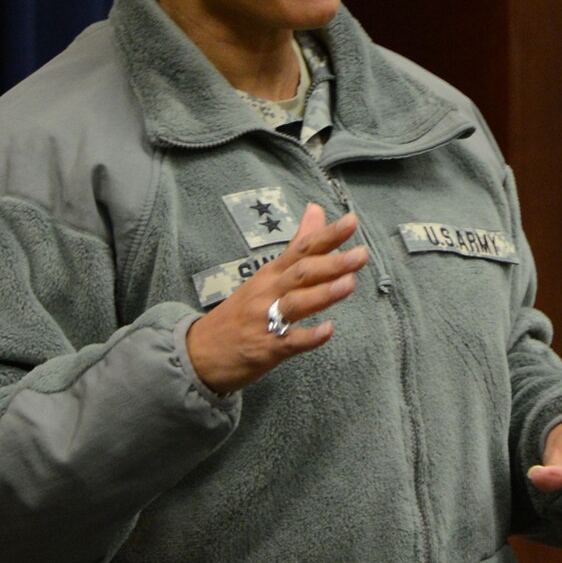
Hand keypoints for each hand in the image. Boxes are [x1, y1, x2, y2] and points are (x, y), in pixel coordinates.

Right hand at [185, 204, 368, 394]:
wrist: (200, 352)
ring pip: (296, 303)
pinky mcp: (265, 348)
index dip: (327, 236)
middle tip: (361, 254)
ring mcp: (264, 320)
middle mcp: (268, 292)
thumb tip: (316, 210)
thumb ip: (298, 246)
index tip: (352, 221)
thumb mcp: (267, 276)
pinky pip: (289, 342)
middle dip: (332, 263)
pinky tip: (328, 330)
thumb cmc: (241, 312)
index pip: (302, 249)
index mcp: (271, 274)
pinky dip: (309, 337)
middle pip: (301, 273)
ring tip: (349, 284)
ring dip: (322, 293)